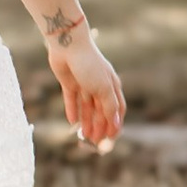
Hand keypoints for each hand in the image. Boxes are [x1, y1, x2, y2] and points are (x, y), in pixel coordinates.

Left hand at [51, 30, 124, 149]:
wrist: (69, 45)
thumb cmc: (89, 65)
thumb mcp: (103, 89)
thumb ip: (109, 106)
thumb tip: (116, 123)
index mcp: (112, 86)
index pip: (117, 109)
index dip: (115, 124)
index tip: (111, 138)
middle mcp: (99, 86)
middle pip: (101, 111)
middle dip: (99, 126)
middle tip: (94, 142)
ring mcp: (84, 84)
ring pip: (87, 108)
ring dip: (86, 122)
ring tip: (84, 136)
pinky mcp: (69, 82)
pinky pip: (72, 100)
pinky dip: (72, 110)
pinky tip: (71, 122)